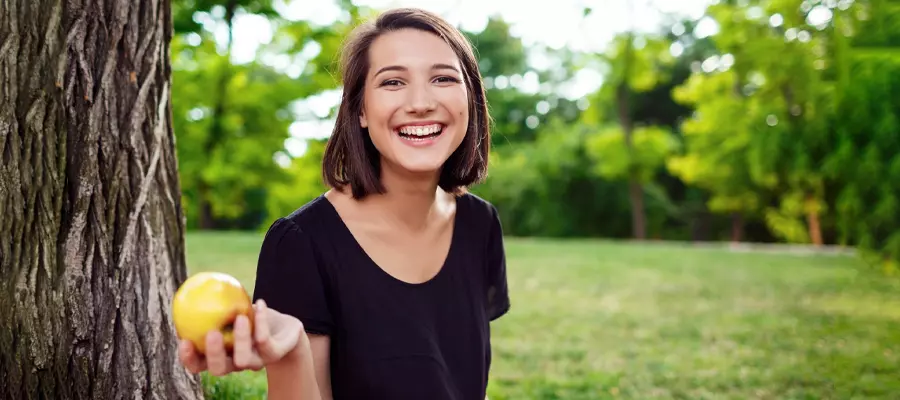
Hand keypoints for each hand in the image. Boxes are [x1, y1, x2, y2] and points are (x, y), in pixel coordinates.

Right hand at [178, 299, 305, 375]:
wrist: (286, 330)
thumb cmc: (253, 317)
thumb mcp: (234, 308)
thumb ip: (214, 302)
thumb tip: (194, 283)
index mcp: (221, 355)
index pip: (199, 364)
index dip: (188, 358)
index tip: (183, 340)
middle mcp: (236, 363)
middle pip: (218, 369)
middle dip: (213, 354)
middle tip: (211, 333)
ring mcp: (256, 362)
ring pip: (244, 359)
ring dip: (241, 339)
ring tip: (240, 317)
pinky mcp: (274, 354)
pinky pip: (265, 341)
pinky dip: (262, 321)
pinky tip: (260, 303)